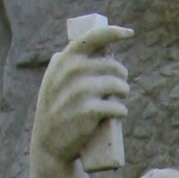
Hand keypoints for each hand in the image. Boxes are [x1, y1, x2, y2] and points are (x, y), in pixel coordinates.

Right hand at [32, 30, 129, 177]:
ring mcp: (80, 92)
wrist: (49, 145)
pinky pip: (117, 107)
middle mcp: (71, 73)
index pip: (93, 37)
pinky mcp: (89, 112)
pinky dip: (121, 110)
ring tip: (120, 97)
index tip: (129, 33)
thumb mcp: (56, 81)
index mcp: (64, 61)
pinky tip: (119, 113)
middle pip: (111, 65)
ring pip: (118, 85)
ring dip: (124, 91)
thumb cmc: (57, 110)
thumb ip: (71, 64)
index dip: (114, 32)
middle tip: (121, 83)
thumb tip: (101, 47)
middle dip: (121, 74)